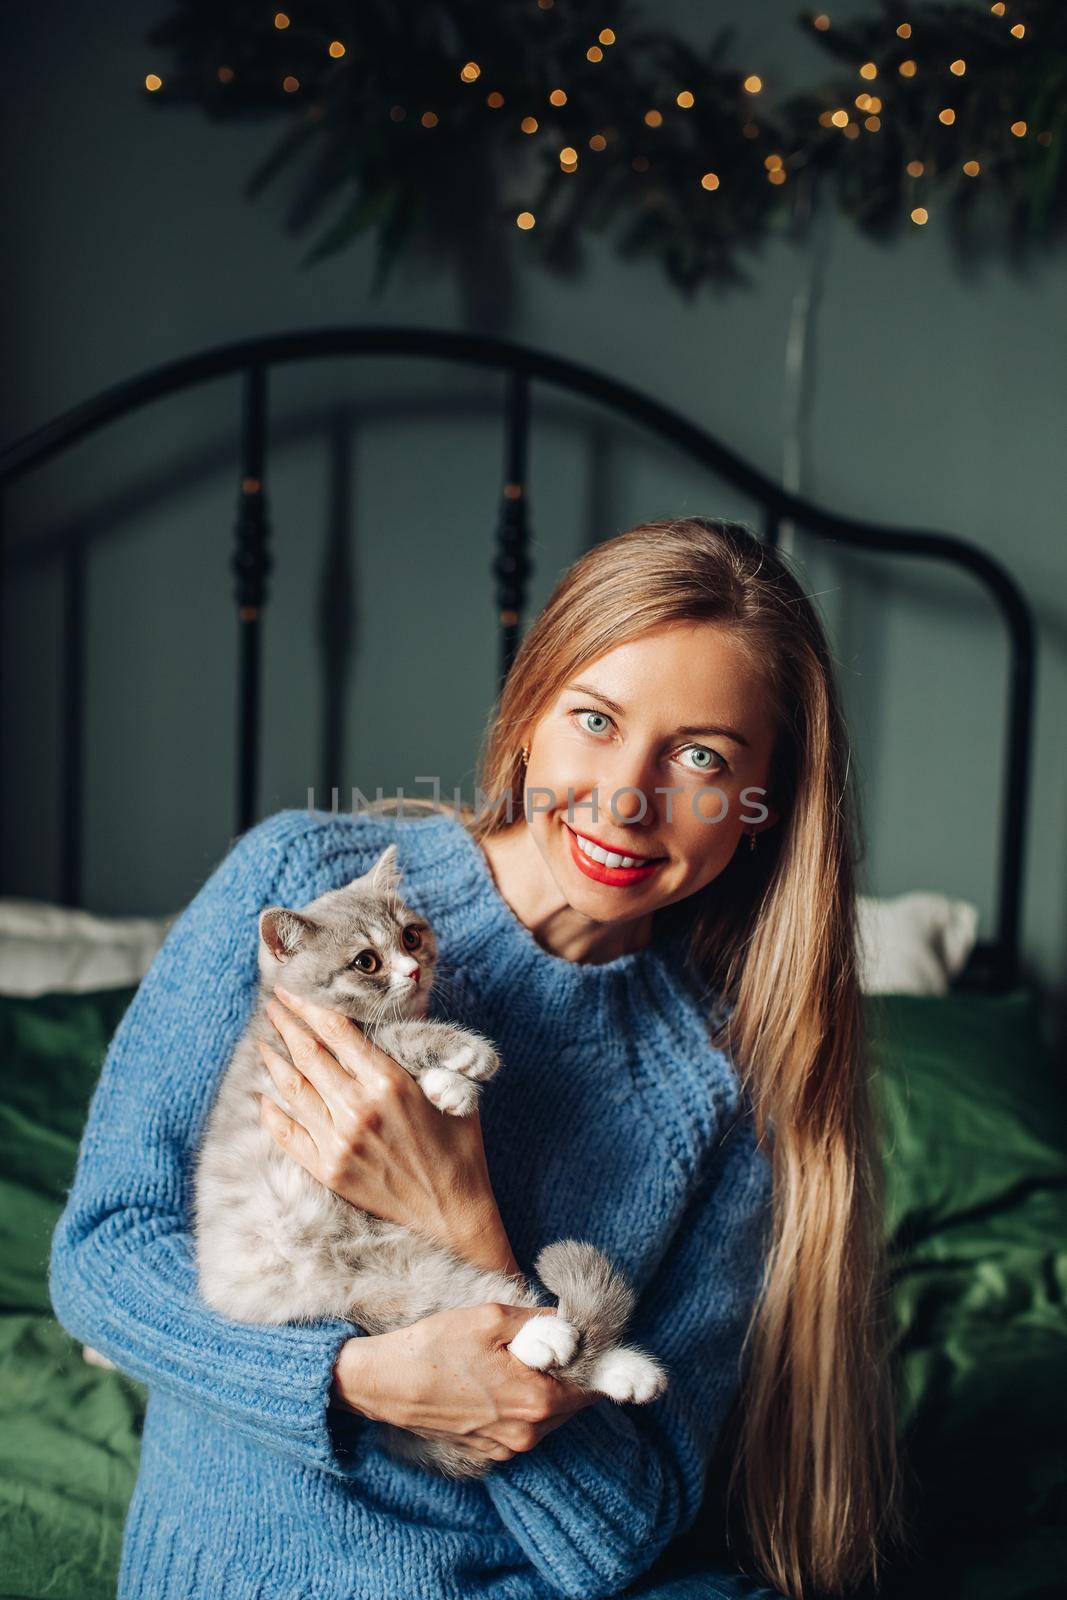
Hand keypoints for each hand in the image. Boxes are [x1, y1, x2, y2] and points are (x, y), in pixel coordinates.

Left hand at [258, 985, 516, 1271]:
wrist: (452, 1211)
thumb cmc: (458, 1146)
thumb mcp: (450, 1091)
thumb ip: (420, 1058)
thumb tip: (398, 1025)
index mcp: (388, 1082)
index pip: (336, 1033)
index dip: (309, 1008)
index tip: (291, 992)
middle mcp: (357, 1108)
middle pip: (308, 1055)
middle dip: (285, 1025)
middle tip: (271, 1006)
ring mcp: (338, 1141)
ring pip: (292, 1090)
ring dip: (273, 1062)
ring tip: (263, 1043)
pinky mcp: (328, 1170)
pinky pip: (288, 1134)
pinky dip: (272, 1113)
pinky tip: (264, 1097)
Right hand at [333, 1304, 597, 1462]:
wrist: (385, 1384)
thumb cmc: (435, 1347)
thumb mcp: (490, 1318)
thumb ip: (539, 1322)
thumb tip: (571, 1323)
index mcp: (535, 1400)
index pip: (591, 1386)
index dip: (594, 1360)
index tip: (588, 1340)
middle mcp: (527, 1433)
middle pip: (572, 1402)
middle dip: (568, 1372)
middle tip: (548, 1342)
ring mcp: (507, 1447)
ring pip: (549, 1416)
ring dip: (545, 1389)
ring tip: (518, 1359)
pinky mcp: (488, 1452)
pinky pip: (523, 1427)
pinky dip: (522, 1405)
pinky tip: (499, 1380)